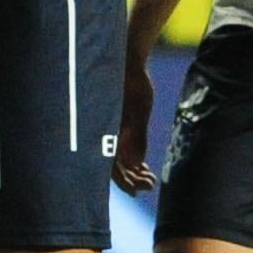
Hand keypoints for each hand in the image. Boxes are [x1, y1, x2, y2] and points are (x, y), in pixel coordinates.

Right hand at [114, 52, 160, 193]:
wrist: (129, 62)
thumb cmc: (134, 83)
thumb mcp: (139, 109)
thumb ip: (136, 136)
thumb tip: (134, 164)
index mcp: (103, 132)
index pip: (109, 166)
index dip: (123, 182)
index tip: (137, 190)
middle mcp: (101, 134)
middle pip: (112, 166)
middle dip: (131, 179)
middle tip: (150, 184)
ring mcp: (107, 131)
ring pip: (116, 160)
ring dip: (132, 172)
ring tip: (150, 179)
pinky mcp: (114, 127)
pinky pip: (118, 150)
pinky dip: (131, 160)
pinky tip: (144, 167)